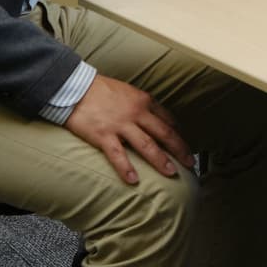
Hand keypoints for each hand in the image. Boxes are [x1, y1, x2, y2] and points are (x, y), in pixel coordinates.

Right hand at [64, 74, 193, 185]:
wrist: (76, 87)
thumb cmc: (101, 90)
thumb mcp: (129, 91)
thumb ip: (142, 105)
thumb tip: (156, 118)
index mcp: (144, 101)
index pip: (168, 119)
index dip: (179, 134)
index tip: (185, 146)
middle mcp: (137, 112)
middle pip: (164, 133)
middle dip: (180, 149)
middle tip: (190, 163)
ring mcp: (120, 125)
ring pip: (147, 145)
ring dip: (161, 160)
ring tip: (171, 173)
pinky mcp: (104, 135)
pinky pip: (118, 155)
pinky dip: (126, 168)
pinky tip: (134, 180)